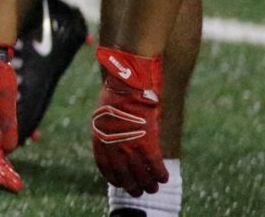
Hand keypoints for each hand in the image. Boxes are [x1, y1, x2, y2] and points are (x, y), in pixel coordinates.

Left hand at [91, 46, 167, 196]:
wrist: (129, 72)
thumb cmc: (121, 84)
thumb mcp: (108, 106)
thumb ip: (113, 125)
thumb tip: (121, 136)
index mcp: (99, 133)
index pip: (104, 165)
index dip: (113, 177)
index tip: (120, 183)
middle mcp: (111, 141)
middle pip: (121, 172)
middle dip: (131, 185)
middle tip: (138, 192)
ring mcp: (128, 141)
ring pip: (138, 171)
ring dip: (147, 182)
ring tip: (153, 188)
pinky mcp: (145, 137)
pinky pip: (153, 162)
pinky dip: (159, 172)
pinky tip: (164, 177)